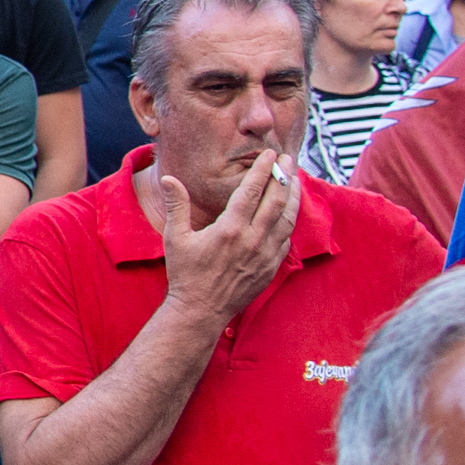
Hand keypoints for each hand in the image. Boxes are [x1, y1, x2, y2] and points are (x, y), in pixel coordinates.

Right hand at [153, 150, 298, 333]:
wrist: (201, 311)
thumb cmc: (186, 274)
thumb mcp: (175, 238)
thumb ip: (177, 205)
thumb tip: (169, 178)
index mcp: (230, 229)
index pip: (252, 191)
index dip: (263, 169)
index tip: (271, 153)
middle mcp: (252, 240)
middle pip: (276, 201)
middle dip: (284, 176)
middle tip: (288, 158)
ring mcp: (265, 255)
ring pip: (287, 219)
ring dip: (293, 196)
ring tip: (295, 179)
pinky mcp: (271, 268)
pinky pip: (286, 239)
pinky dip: (290, 221)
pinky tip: (289, 211)